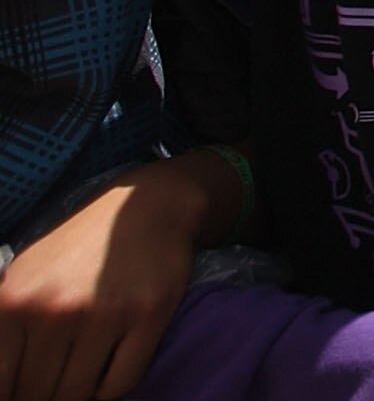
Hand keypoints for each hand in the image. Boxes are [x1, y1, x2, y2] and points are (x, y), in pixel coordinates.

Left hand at [0, 153, 231, 400]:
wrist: (146, 204)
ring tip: (82, 378)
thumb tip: (5, 384)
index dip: (15, 395)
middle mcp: (55, 310)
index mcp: (13, 302)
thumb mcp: (23, 277)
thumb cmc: (80, 246)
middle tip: (58, 382)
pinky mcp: (148, 315)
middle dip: (45, 395)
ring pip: (78, 394)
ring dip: (79, 395)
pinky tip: (108, 372)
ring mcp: (104, 314)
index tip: (29, 387)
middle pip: (38, 393)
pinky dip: (111, 390)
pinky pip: (120, 384)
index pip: (1, 383)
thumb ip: (5, 328)